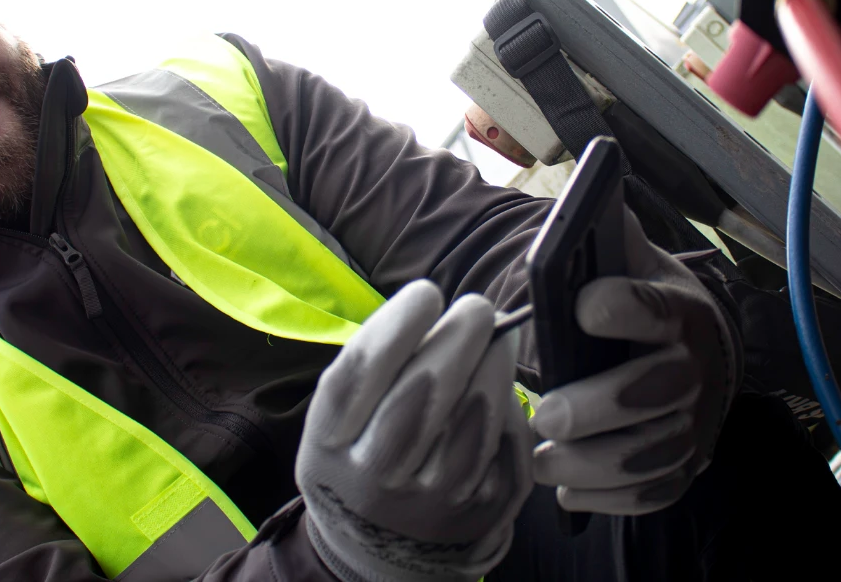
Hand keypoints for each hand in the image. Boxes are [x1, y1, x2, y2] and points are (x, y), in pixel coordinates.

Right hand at [296, 280, 532, 581]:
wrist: (381, 548)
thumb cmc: (362, 456)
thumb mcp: (338, 422)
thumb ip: (372, 369)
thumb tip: (431, 307)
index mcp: (330, 445)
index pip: (362, 375)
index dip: (398, 325)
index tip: (425, 292)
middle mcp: (376, 478)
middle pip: (421, 394)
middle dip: (456, 338)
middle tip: (475, 306)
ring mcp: (431, 500)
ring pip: (473, 421)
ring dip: (493, 365)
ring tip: (498, 335)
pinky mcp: (480, 512)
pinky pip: (505, 447)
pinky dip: (510, 408)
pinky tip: (504, 384)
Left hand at [531, 208, 740, 514]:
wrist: (699, 356)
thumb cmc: (647, 305)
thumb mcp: (635, 264)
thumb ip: (610, 242)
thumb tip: (582, 207)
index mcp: (678, 312)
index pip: (656, 306)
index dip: (624, 305)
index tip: (582, 305)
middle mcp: (695, 371)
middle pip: (656, 392)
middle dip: (600, 406)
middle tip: (546, 414)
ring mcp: (693, 425)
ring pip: (651, 454)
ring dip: (593, 464)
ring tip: (542, 459)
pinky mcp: (682, 468)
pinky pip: (651, 494)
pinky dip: (608, 499)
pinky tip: (569, 491)